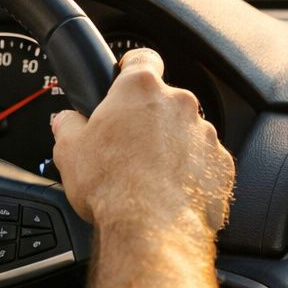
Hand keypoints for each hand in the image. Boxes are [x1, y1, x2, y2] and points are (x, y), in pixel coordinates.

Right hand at [50, 48, 233, 235]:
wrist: (152, 229)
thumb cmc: (112, 186)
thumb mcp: (69, 151)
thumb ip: (68, 125)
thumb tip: (65, 121)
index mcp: (140, 89)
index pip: (141, 59)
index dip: (132, 68)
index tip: (126, 80)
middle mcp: (179, 103)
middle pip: (164, 101)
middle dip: (149, 119)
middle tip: (128, 146)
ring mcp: (205, 133)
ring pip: (186, 131)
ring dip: (172, 146)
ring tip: (150, 176)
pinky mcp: (222, 164)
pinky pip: (205, 161)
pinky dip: (192, 172)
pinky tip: (171, 192)